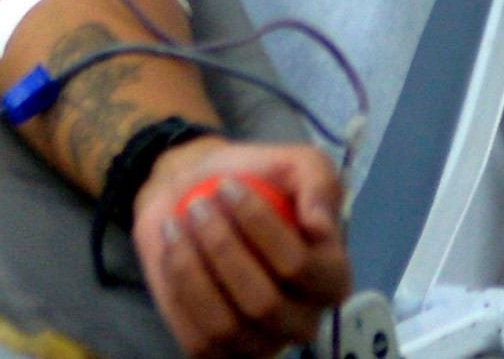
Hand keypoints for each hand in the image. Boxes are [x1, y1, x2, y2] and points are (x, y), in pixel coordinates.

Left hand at [133, 138, 350, 358]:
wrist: (194, 189)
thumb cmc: (254, 177)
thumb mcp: (298, 163)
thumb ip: (320, 184)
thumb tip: (321, 227)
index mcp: (331, 279)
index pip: (298, 267)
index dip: (258, 225)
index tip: (227, 187)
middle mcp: (301, 321)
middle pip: (262, 304)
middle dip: (221, 248)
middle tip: (198, 206)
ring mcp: (259, 342)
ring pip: (226, 327)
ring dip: (192, 270)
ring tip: (178, 225)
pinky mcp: (215, 349)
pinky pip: (197, 340)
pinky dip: (178, 292)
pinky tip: (172, 250)